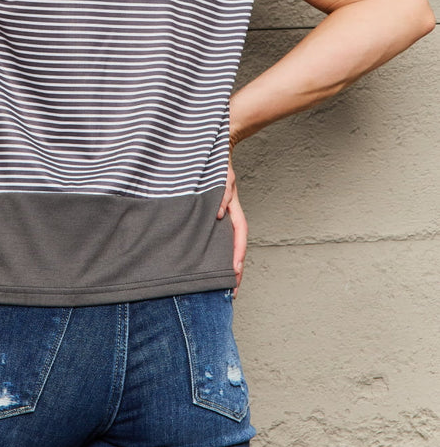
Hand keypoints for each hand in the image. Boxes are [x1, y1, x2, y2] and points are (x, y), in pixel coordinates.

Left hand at [216, 159, 247, 297]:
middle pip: (234, 247)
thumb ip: (222, 195)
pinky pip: (212, 239)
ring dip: (225, 265)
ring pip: (224, 246)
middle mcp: (227, 217)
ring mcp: (220, 218)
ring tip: (221, 287)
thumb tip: (218, 214)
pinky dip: (213, 254)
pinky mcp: (209, 217)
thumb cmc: (219, 166)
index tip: (235, 273)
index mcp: (233, 209)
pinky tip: (206, 266)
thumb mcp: (221, 178)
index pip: (239, 236)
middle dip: (235, 270)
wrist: (212, 154)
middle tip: (231, 292)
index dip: (237, 254)